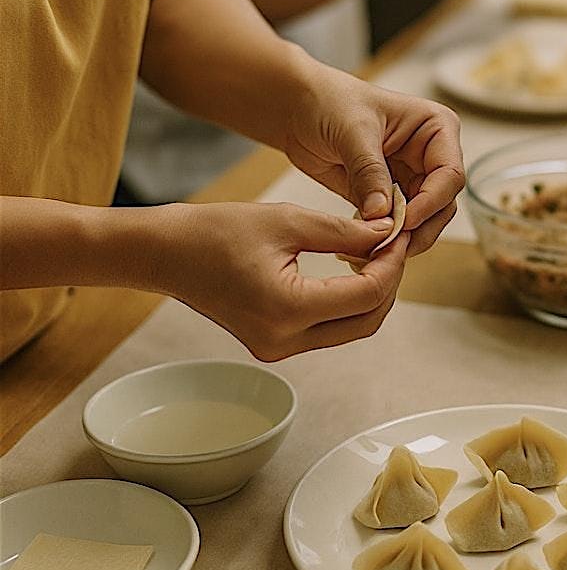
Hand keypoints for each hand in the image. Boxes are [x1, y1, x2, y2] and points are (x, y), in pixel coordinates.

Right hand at [156, 202, 407, 361]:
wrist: (164, 253)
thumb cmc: (215, 231)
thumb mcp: (288, 221)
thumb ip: (345, 230)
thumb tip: (387, 233)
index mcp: (287, 311)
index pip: (367, 295)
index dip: (392, 263)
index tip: (398, 234)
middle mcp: (285, 341)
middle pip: (367, 320)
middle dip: (388, 282)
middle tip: (392, 244)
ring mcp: (278, 348)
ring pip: (351, 329)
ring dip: (371, 294)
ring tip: (375, 253)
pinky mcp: (274, 344)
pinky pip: (328, 329)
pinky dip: (347, 302)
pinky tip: (351, 269)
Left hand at [283, 55, 463, 256]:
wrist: (298, 108)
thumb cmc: (330, 101)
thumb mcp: (353, 131)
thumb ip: (370, 172)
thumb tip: (382, 214)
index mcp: (436, 128)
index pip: (450, 175)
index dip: (431, 202)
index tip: (405, 221)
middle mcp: (430, 156)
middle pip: (442, 205)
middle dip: (419, 229)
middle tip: (389, 246)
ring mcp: (411, 179)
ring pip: (423, 222)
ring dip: (401, 240)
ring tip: (372, 251)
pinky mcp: (389, 198)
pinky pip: (396, 226)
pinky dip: (382, 241)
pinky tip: (361, 248)